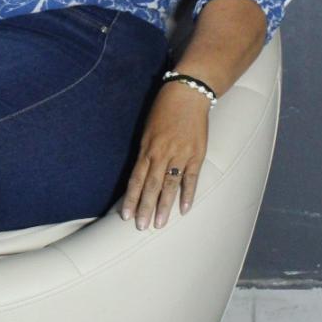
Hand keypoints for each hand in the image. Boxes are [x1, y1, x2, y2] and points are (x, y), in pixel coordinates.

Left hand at [121, 83, 209, 229]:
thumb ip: (146, 152)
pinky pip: (191, 178)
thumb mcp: (148, 130)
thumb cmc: (165, 110)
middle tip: (141, 226)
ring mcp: (180, 155)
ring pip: (170, 185)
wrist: (188, 94)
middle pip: (151, 186)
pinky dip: (187, 194)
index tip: (125, 215)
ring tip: (159, 224)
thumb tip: (141, 173)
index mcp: (147, 148)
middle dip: (145, 208)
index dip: (130, 198)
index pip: (136, 179)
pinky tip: (183, 210)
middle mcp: (161, 154)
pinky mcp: (197, 154)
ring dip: (164, 206)